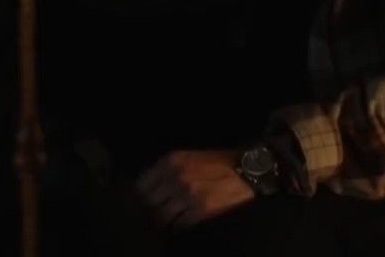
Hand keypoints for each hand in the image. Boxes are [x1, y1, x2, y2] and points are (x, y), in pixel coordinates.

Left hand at [134, 149, 255, 229]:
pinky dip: (179, 227)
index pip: (141, 185)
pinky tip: (183, 223)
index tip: (139, 205)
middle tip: (151, 218)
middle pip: (148, 204)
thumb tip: (146, 190)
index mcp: (170, 161)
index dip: (138, 198)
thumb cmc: (216, 163)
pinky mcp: (200, 209)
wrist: (246, 170)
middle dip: (149, 212)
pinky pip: (179, 226)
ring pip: (161, 217)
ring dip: (163, 222)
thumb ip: (166, 171)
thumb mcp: (187, 158)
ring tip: (166, 223)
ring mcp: (187, 194)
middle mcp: (175, 177)